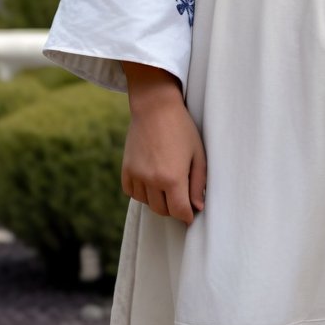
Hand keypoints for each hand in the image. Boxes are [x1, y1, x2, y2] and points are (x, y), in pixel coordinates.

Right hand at [120, 63, 205, 225]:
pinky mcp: (126, 169)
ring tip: (167, 185)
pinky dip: (142, 193)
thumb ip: (198, 184)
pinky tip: (151, 182)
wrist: (155, 108)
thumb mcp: (198, 155)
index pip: (180, 212)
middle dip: (174, 209)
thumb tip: (198, 207)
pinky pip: (132, 193)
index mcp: (173, 178)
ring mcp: (136, 175)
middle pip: (162, 211)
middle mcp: (152, 180)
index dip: (187, 216)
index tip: (191, 214)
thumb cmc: (182, 129)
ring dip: (158, 200)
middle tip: (181, 198)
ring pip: (147, 203)